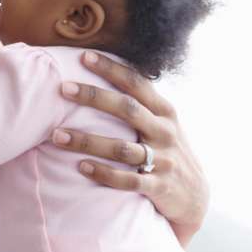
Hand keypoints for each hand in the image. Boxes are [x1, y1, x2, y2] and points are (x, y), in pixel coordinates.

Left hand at [51, 51, 208, 246]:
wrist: (195, 196)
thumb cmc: (167, 149)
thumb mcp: (162, 122)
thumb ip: (139, 102)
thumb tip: (103, 73)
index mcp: (164, 111)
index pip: (137, 83)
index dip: (112, 69)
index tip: (84, 56)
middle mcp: (164, 132)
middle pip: (127, 109)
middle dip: (94, 96)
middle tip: (63, 88)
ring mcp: (163, 160)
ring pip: (121, 148)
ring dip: (87, 141)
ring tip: (56, 135)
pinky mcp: (158, 187)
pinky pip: (128, 180)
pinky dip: (104, 173)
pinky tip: (81, 166)